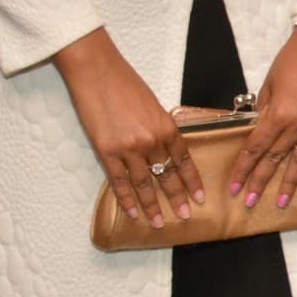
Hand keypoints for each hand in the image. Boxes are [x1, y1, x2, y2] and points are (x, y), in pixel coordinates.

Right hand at [57, 29, 201, 228]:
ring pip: (145, 184)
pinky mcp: (107, 152)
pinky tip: (133, 213)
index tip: (199, 197)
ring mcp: (129, 149)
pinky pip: (120, 182)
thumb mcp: (152, 106)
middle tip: (185, 216)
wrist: (97, 72)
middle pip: (167, 176)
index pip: (184, 161)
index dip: (192, 181)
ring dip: (152, 206)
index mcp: (167, 127)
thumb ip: (159, 129)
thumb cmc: (125, 84)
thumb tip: (163, 149)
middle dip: (177, 198)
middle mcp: (152, 141)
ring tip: (158, 223)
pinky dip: (127, 199)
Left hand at [233, 28, 296, 210]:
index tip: (234, 187)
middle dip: (260, 182)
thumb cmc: (292, 60)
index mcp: (278, 114)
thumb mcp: (269, 84)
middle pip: (275, 159)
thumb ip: (264, 110)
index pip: (256, 148)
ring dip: (289, 184)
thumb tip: (258, 130)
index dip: (243, 169)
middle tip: (249, 203)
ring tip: (281, 203)